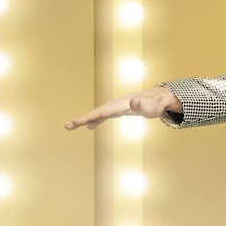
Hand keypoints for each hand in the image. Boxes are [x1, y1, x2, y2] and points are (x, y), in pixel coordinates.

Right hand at [65, 85, 180, 129]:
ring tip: (70, 126)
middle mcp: (115, 105)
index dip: (90, 117)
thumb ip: (141, 106)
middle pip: (95, 112)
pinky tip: (89, 127)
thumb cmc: (154, 105)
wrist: (157, 99)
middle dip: (81, 119)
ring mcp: (115, 107)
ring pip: (97, 114)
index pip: (102, 112)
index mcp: (119, 105)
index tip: (79, 122)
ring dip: (84, 120)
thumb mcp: (149, 108)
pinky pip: (103, 116)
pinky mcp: (118, 110)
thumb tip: (133, 101)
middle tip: (68, 126)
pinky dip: (95, 121)